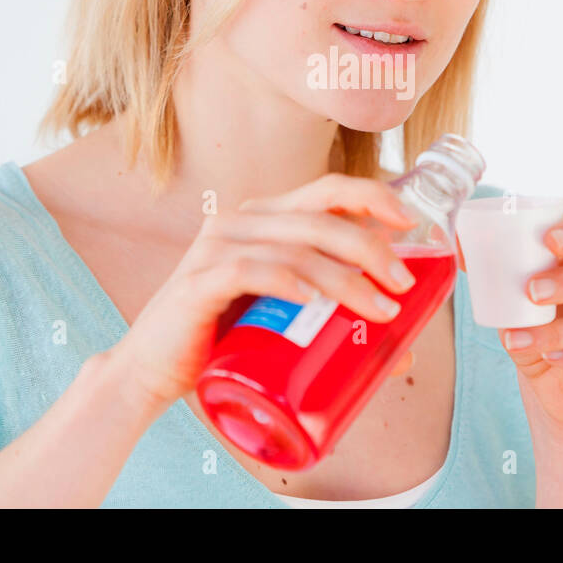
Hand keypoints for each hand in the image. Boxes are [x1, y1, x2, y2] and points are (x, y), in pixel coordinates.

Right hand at [109, 173, 417, 406]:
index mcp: (264, 219)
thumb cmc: (225, 343)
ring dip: (344, 277)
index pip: (326, 189)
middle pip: (320, 218)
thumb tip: (405, 351)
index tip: (410, 222)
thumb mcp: (286, 321)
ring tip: (380, 309)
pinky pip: (247, 271)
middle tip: (402, 285)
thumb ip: (338, 324)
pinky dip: (285, 282)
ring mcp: (215, 249)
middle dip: (371, 248)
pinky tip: (311, 300)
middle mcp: (240, 222)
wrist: (152, 372)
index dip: (371, 196)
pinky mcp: (197, 283)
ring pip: (295, 249)